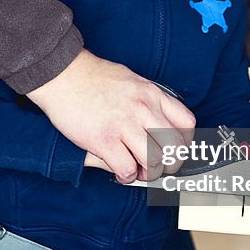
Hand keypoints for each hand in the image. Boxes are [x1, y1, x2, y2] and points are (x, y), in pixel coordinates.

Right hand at [29, 49, 194, 183]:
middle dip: (170, 164)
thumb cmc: (94, 77)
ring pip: (155, 161)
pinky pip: (127, 169)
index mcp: (152, 94)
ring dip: (148, 173)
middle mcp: (143, 109)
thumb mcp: (132, 80)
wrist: (62, 73)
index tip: (175, 150)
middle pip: (175, 148)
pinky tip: (120, 170)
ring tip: (138, 169)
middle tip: (158, 166)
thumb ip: (148, 100)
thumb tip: (158, 122)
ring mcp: (124, 125)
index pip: (186, 124)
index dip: (185, 143)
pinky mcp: (103, 140)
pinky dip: (126, 175)